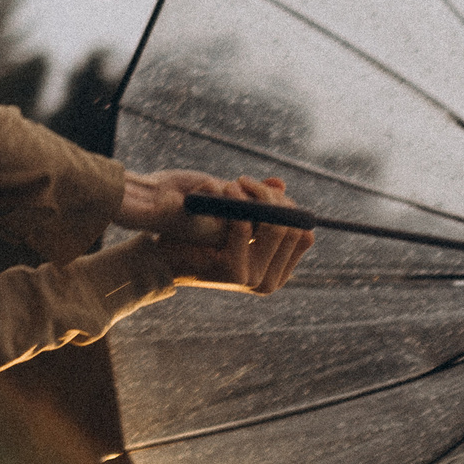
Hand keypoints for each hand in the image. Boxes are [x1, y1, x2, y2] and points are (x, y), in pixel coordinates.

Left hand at [121, 170, 312, 294]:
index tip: (263, 189)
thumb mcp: (235, 220)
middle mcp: (271, 282)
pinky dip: (235, 202)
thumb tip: (279, 183)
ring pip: (275, 225)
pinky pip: (245, 226)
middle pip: (293, 227)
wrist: (159, 256)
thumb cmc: (197, 238)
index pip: (304, 233)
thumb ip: (259, 204)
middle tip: (243, 181)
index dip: (288, 206)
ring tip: (231, 185)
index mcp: (277, 273)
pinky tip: (223, 191)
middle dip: (271, 197)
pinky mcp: (235, 273)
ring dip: (255, 197)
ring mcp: (254, 280)